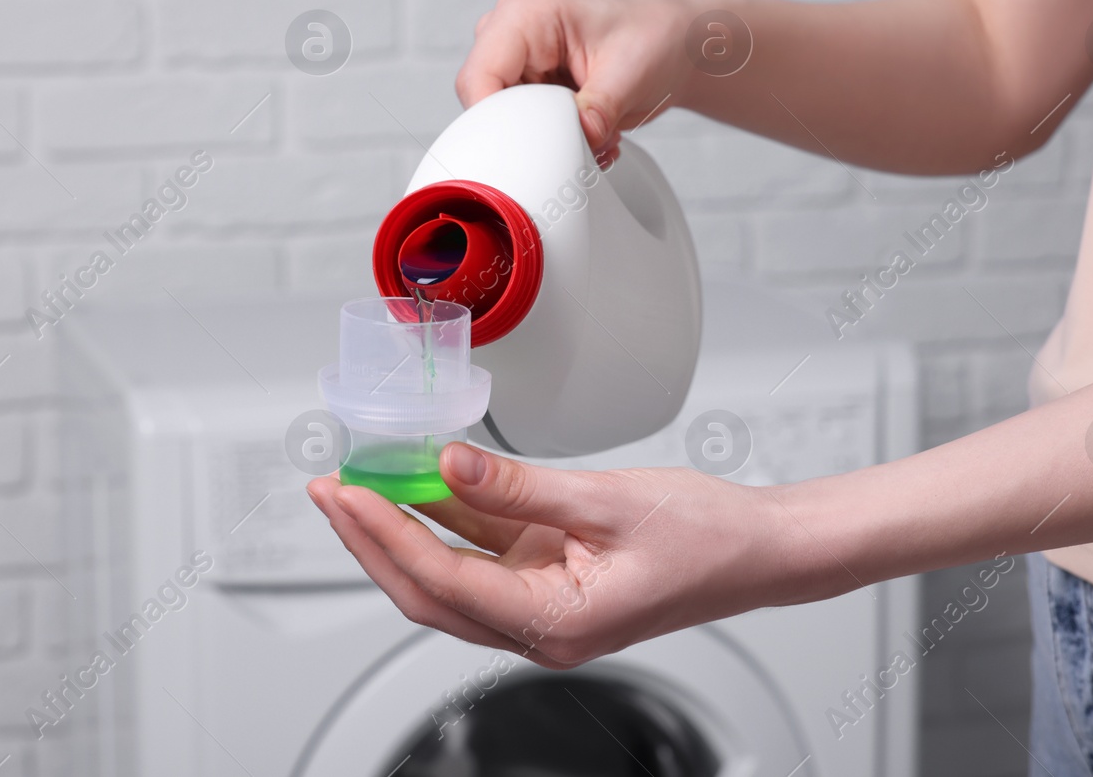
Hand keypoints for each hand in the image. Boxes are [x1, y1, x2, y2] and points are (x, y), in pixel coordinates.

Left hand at [307, 442, 841, 668]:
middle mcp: (540, 627)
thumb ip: (520, 488)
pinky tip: (419, 483)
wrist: (762, 550)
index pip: (444, 583)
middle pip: (429, 590)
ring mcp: (543, 604)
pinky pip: (483, 552)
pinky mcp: (551, 577)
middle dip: (373, 539)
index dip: (385, 535)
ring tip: (359, 483)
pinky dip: (447, 519)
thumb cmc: (708, 537)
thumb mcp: (608, 501)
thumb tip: (446, 465)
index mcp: (556, 625)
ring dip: (403, 530)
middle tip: (329, 488)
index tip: (346, 493)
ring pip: (449, 574)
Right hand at [455, 0, 697, 161]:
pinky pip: (524, 126)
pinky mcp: (528, 84)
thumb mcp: (630, 75)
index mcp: (526, 13)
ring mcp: (517, 60)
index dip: (495, 121)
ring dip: (550, 139)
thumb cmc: (654, 35)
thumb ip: (597, 111)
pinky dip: (559, 140)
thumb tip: (576, 144)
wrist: (674, 43)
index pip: (479, 77)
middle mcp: (511, 33)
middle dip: (531, 135)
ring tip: (598, 134)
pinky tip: (594, 134)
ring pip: (504, 121)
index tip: (532, 151)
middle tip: (581, 143)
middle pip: (485, 103)